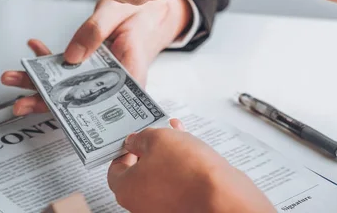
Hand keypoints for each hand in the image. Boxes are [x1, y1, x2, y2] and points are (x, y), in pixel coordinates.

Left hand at [1, 0, 191, 114]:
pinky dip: (48, 58)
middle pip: (78, 100)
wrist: (150, 7)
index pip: (102, 104)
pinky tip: (34, 47)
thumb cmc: (143, 11)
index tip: (51, 113)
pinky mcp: (92, 63)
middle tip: (19, 103)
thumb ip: (96, 31)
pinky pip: (67, 67)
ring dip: (38, 81)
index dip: (76, 115)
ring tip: (12, 77)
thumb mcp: (120, 12)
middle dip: (46, 101)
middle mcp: (114, 82)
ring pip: (68, 85)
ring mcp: (101, 74)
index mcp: (131, 77)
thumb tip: (70, 57)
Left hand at [108, 119, 274, 212]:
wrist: (221, 193)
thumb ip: (141, 137)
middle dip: (149, 146)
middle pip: (138, 171)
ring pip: (159, 173)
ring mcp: (162, 207)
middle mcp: (141, 203)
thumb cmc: (187, 171)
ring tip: (176, 131)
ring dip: (166, 151)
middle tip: (155, 130)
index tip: (132, 137)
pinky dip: (179, 163)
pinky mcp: (182, 205)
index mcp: (126, 189)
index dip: (124, 148)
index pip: (115, 169)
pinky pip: (176, 181)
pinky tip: (188, 144)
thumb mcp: (157, 138)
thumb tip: (135, 141)